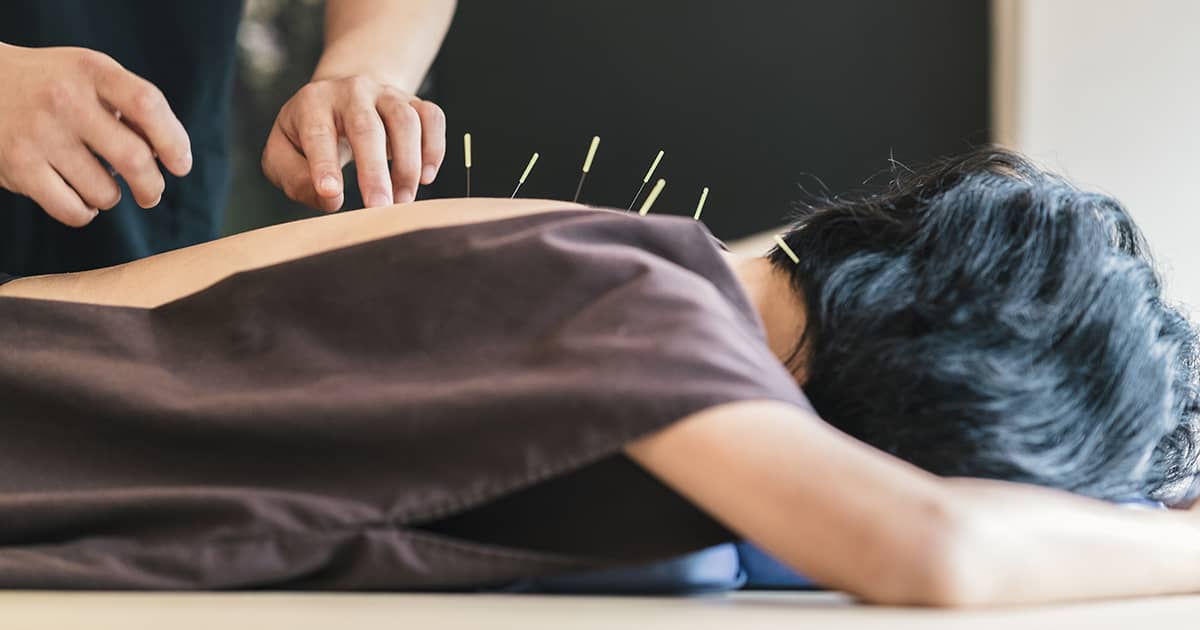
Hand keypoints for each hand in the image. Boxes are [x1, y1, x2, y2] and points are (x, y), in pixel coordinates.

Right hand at [0, 44, 191, 226]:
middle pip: (134, 157)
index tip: (180, 165)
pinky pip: (73, 210)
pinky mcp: (18, 166)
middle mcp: (65, 99)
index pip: (147, 104)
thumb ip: (130, 107)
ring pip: (104, 192)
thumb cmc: (51, 86)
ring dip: (111, 197)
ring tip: (100, 184)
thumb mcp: (89, 76)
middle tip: (150, 194)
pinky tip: (79, 198)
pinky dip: (84, 212)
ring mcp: (39, 133)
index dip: (173, 140)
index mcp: (91, 70)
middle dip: (152, 186)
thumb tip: (168, 155)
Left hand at [261, 75, 445, 211]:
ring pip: (406, 121)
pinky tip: (425, 177)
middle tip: (379, 209)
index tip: (332, 194)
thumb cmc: (309, 135)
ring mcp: (386, 93)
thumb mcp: (284, 155)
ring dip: (407, 166)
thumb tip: (331, 199)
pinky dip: (434, 150)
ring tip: (402, 200)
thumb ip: (297, 180)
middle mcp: (352, 91)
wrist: (342, 97)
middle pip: (367, 127)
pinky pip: (432, 118)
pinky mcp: (413, 101)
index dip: (324, 165)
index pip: (318, 134)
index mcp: (313, 103)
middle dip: (374, 171)